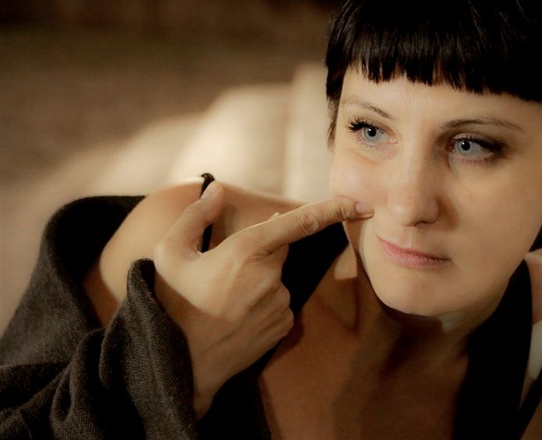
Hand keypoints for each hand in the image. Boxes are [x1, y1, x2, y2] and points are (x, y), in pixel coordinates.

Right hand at [152, 181, 371, 416]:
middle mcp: (270, 276)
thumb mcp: (170, 254)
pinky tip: (237, 314)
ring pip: (277, 277)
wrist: (183, 363)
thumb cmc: (174, 303)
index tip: (359, 203)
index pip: (299, 223)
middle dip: (258, 253)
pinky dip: (263, 302)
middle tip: (223, 274)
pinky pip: (280, 301)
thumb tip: (218, 190)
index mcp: (245, 251)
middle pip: (279, 249)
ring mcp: (280, 302)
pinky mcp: (284, 324)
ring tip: (224, 300)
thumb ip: (196, 216)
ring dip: (259, 280)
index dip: (332, 209)